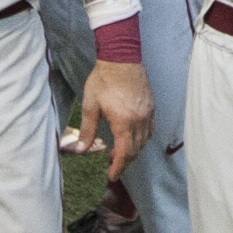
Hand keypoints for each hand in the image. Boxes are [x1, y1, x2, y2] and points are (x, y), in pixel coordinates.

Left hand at [74, 60, 153, 180]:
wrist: (121, 57)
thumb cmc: (104, 80)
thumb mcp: (90, 105)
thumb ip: (87, 130)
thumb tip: (81, 150)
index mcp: (124, 123)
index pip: (124, 154)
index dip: (118, 167)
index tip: (111, 176)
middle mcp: (140, 120)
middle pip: (136, 150)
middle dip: (124, 161)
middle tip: (112, 165)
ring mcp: (148, 113)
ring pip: (144, 141)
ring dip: (133, 150)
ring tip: (119, 150)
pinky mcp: (151, 106)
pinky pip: (150, 129)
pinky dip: (142, 138)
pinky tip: (131, 135)